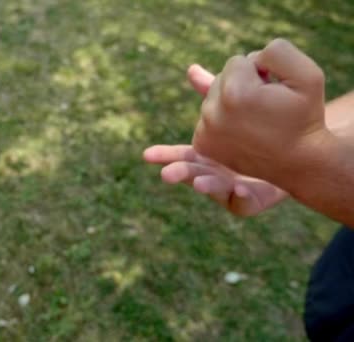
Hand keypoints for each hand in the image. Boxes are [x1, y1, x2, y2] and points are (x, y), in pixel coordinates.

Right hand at [144, 64, 287, 216]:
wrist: (299, 151)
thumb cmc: (264, 129)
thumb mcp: (239, 106)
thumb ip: (215, 92)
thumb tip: (191, 69)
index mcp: (208, 154)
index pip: (182, 154)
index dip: (164, 155)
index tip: (147, 155)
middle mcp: (215, 172)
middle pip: (192, 174)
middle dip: (179, 174)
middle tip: (166, 174)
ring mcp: (232, 188)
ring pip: (214, 190)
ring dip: (205, 186)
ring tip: (199, 184)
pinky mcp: (251, 200)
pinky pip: (242, 203)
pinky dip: (238, 198)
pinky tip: (240, 188)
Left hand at [192, 39, 328, 181]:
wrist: (298, 161)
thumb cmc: (304, 116)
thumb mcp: (307, 76)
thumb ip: (277, 51)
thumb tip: (245, 58)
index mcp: (236, 92)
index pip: (237, 61)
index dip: (260, 72)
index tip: (273, 91)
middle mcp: (213, 112)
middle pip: (221, 78)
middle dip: (243, 86)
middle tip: (265, 108)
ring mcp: (204, 131)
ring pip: (213, 98)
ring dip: (232, 103)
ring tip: (255, 121)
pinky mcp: (202, 144)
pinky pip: (207, 116)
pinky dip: (222, 120)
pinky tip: (241, 131)